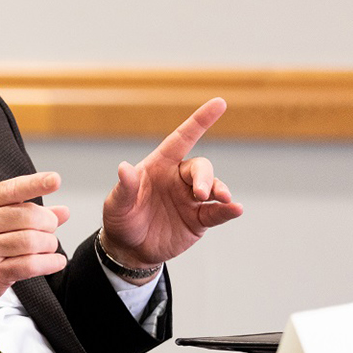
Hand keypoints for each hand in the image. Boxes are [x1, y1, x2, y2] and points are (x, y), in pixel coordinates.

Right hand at [0, 170, 70, 338]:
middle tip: (49, 230)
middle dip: (48, 224)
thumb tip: (63, 211)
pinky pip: (30, 265)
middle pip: (29, 216)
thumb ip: (27, 213)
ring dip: (49, 245)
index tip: (55, 179)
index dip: (35, 183)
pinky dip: (50, 263)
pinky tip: (55, 261)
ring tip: (48, 247)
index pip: (11, 189)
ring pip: (32, 241)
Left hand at [100, 98, 244, 268]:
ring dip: (219, 190)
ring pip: (214, 187)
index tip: (219, 103)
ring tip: (221, 199)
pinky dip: (228, 210)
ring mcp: (191, 199)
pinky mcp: (199, 220)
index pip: (181, 139)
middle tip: (201, 193)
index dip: (200, 121)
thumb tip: (123, 167)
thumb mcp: (116, 204)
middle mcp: (178, 179)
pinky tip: (235, 209)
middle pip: (200, 167)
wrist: (129, 249)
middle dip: (205, 177)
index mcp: (158, 166)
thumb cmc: (121, 219)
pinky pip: (217, 212)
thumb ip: (124, 188)